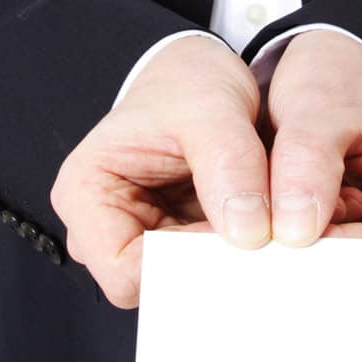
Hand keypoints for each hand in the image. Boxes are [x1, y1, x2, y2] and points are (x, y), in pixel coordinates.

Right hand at [50, 35, 271, 307]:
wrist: (201, 76)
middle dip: (214, 269)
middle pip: (159, 285)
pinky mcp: (181, 244)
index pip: (126, 271)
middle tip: (271, 243)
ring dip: (234, 265)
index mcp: (85, 195)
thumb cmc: (187, 83)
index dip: (185, 266)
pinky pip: (213, 270)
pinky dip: (245, 256)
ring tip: (276, 232)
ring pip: (191, 284)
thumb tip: (249, 232)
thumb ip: (230, 164)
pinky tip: (273, 233)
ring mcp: (144, 240)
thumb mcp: (211, 107)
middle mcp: (105, 229)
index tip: (239, 241)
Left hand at [261, 30, 361, 296]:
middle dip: (316, 255)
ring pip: (338, 272)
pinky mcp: (350, 237)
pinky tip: (269, 215)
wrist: (327, 71)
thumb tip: (295, 232)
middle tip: (265, 229)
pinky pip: (318, 258)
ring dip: (297, 248)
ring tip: (268, 209)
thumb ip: (308, 162)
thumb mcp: (319, 104)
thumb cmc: (338, 80)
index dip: (343, 255)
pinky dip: (288, 241)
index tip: (290, 234)